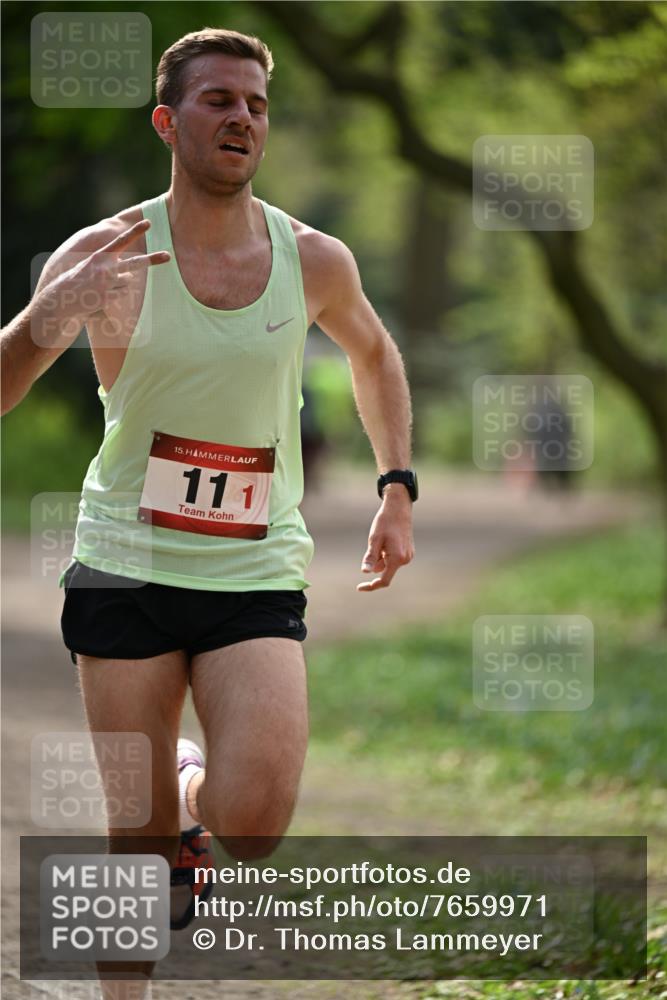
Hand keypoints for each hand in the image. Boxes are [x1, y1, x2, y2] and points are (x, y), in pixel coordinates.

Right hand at [41, 219, 169, 323]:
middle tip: (168, 256)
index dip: (136, 232)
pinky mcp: (108, 296)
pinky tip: (102, 295)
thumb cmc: (78, 279)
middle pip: (136, 263)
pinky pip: (122, 294)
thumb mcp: (90, 265)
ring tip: (104, 286)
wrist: (62, 297)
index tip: (148, 223)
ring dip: (120, 284)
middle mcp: (105, 267)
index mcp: (100, 256)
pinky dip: (116, 294)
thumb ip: (109, 264)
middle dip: (153, 259)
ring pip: (128, 281)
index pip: (122, 241)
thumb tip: (131, 274)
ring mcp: (107, 282)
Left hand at [357, 490, 414, 591]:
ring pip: (388, 564)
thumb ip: (371, 557)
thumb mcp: (374, 539)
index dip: (371, 585)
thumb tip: (365, 572)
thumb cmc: (385, 522)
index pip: (384, 581)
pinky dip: (386, 553)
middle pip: (384, 570)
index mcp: (397, 559)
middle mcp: (405, 560)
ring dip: (381, 557)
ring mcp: (408, 556)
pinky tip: (387, 539)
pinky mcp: (408, 551)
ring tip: (382, 539)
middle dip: (376, 562)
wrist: (399, 508)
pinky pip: (393, 558)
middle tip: (374, 543)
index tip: (359, 587)